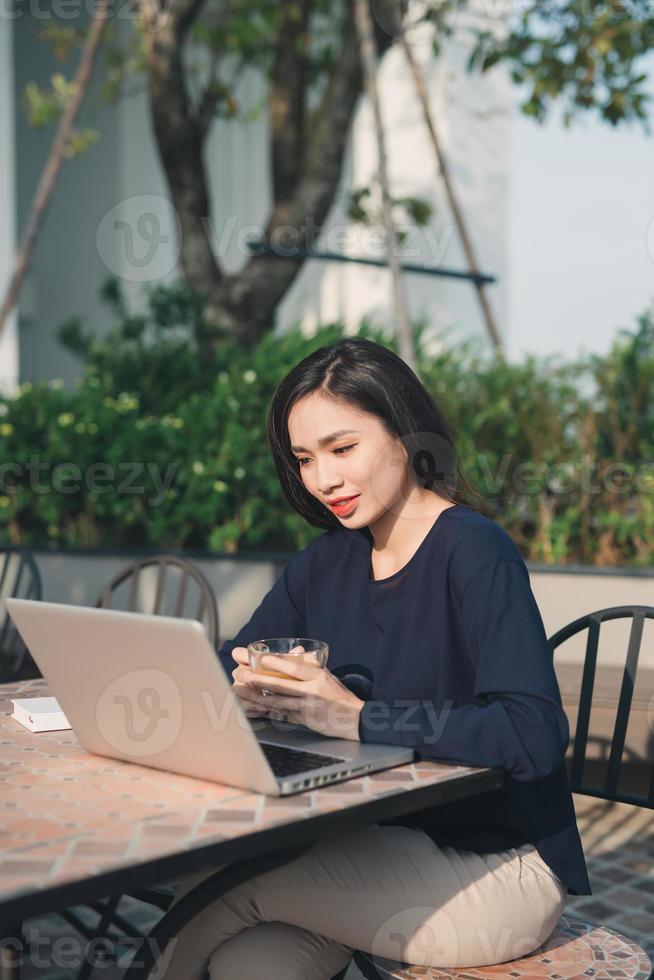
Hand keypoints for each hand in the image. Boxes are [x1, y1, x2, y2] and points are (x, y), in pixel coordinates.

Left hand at [230, 647, 363, 740]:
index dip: (278, 663)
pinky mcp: (305, 720)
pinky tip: (258, 708)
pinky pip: (284, 714)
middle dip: (262, 681)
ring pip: (279, 702)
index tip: (263, 659)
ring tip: (246, 693)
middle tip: (246, 676)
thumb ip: (311, 667)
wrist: (353, 719)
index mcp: (319, 677)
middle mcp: (313, 691)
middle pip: (283, 685)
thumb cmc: (340, 695)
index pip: (296, 668)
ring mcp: (308, 707)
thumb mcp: (328, 676)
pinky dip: (270, 711)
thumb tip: (294, 654)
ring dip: (261, 697)